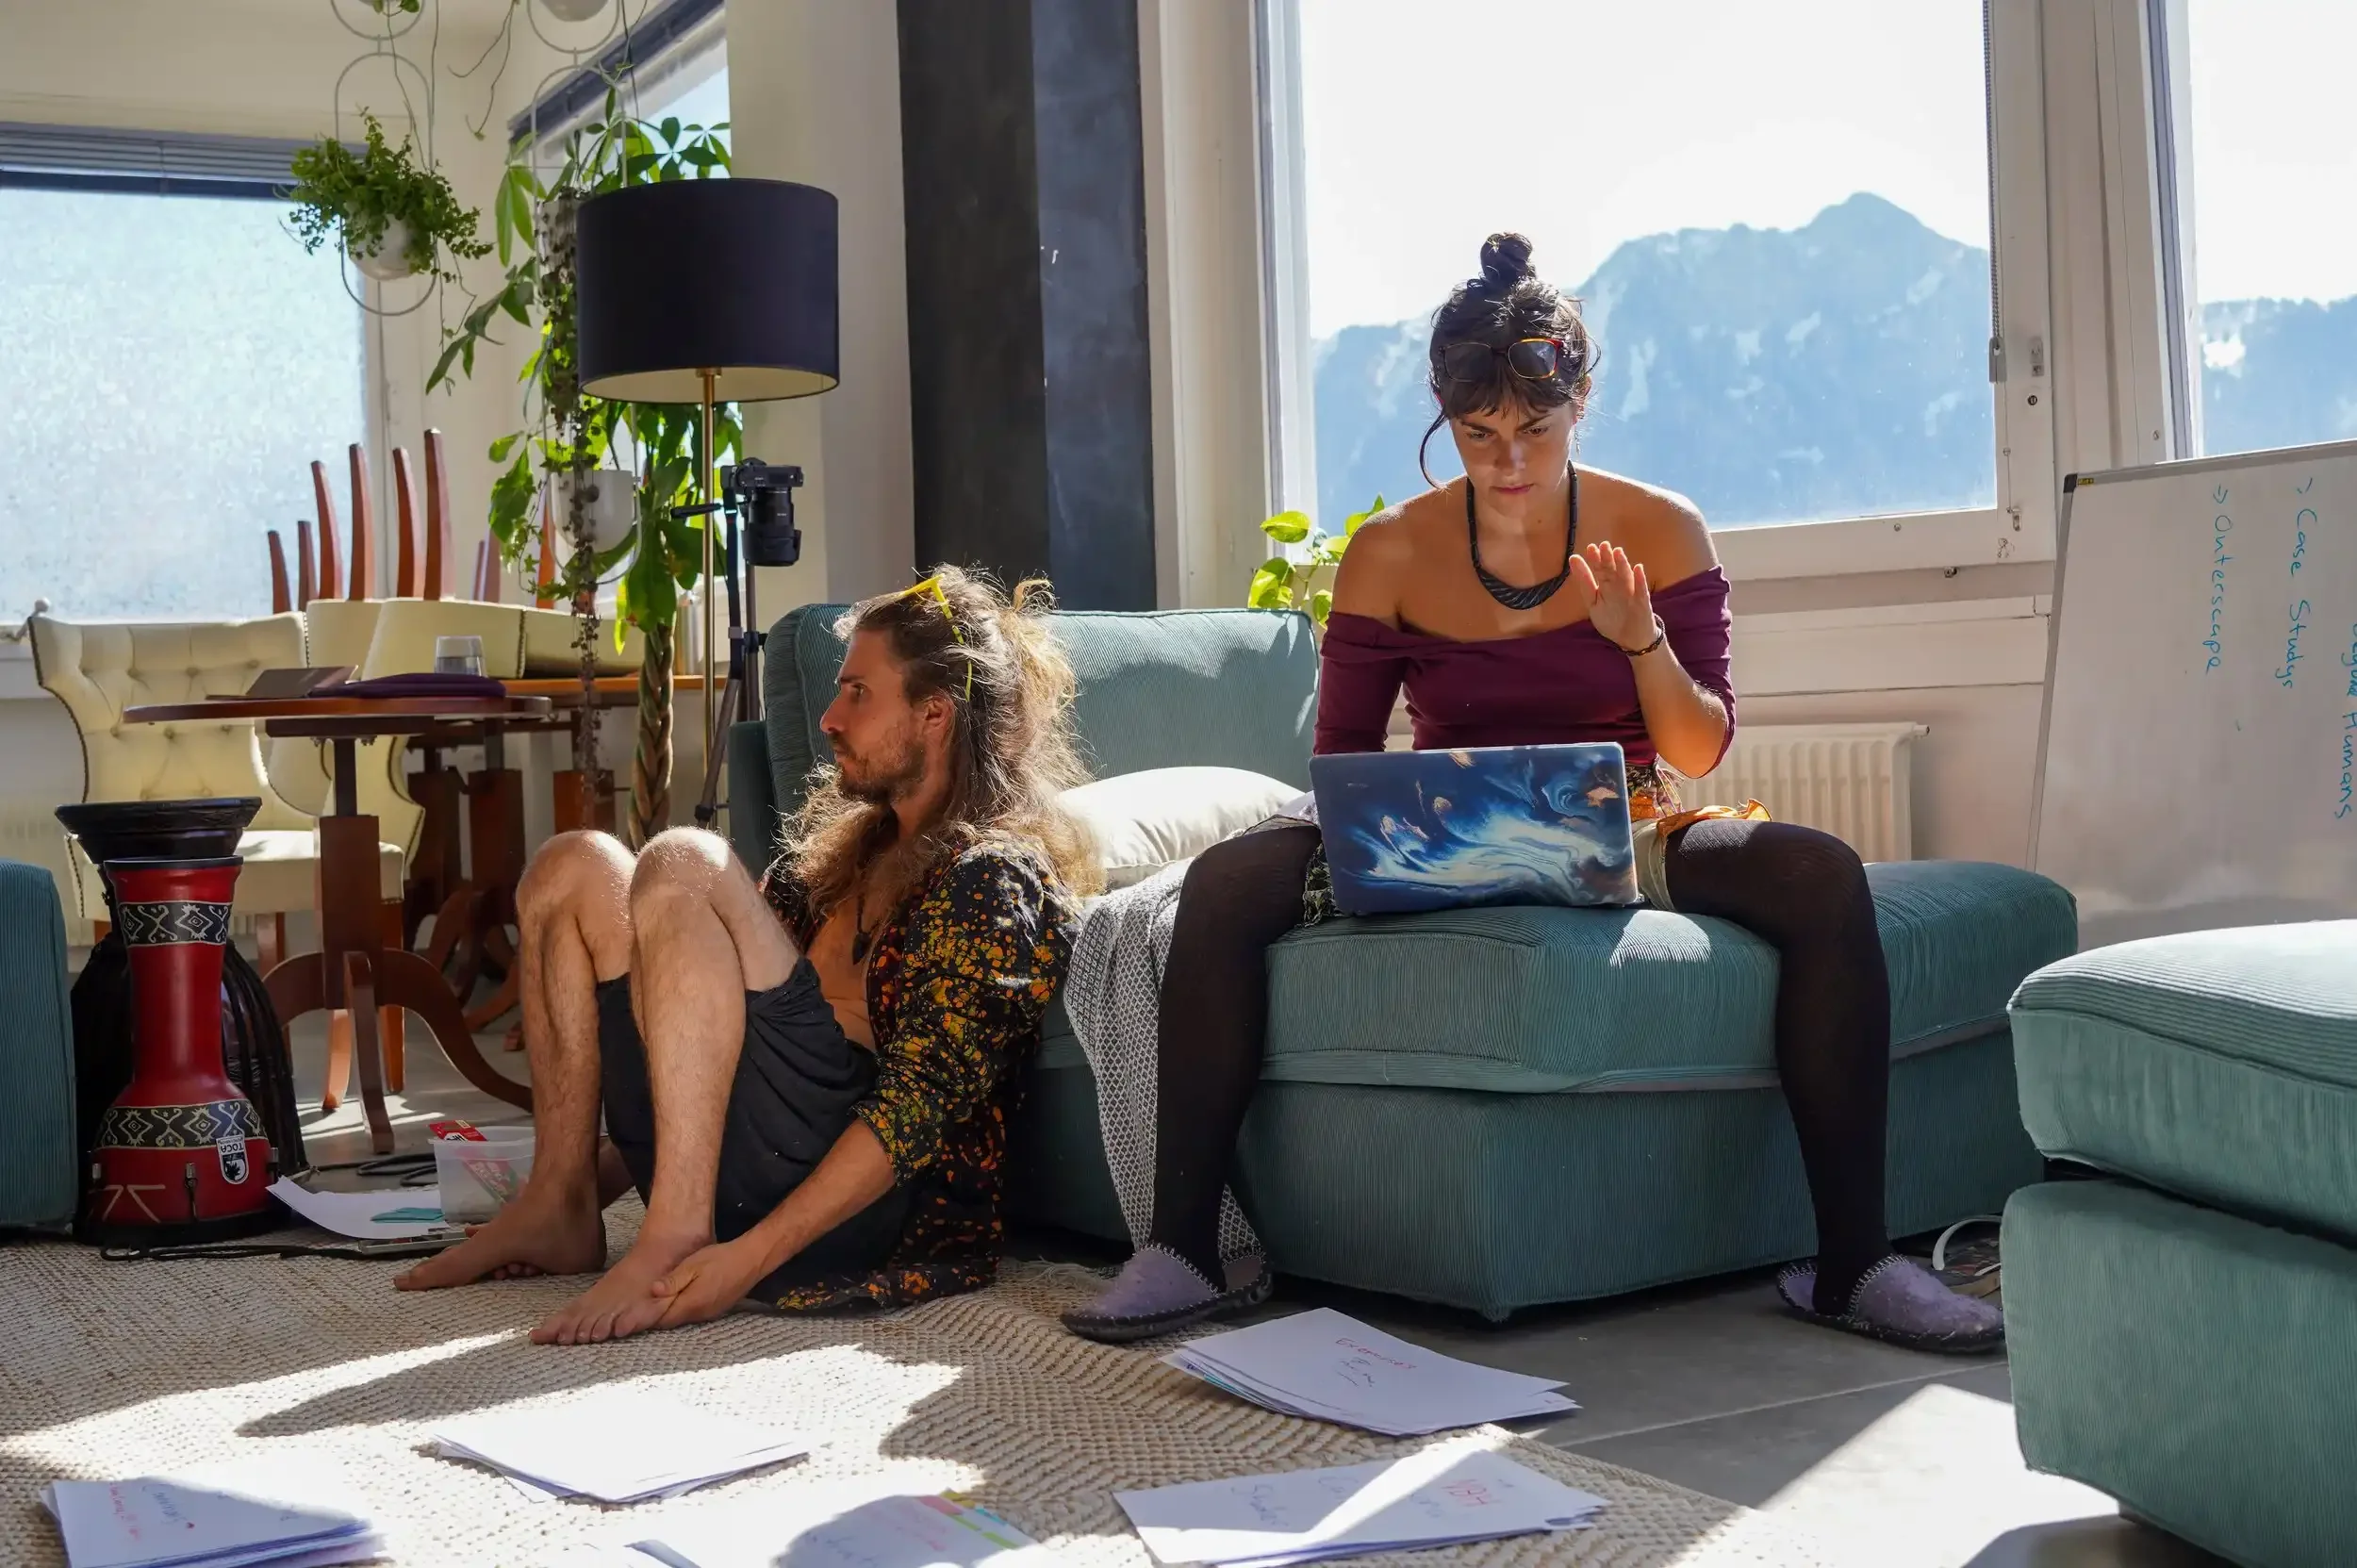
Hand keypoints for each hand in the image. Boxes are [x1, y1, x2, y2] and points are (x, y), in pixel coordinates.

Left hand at [648, 1235, 772, 1328]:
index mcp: (690, 1304)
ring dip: (672, 1313)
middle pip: (672, 1321)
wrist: (751, 1260)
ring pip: (684, 1318)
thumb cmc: (720, 1259)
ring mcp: (710, 1313)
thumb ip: (673, 1281)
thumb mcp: (693, 1265)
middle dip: (659, 1316)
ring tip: (662, 1303)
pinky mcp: (718, 1309)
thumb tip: (652, 1291)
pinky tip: (684, 1299)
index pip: (663, 1319)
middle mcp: (699, 1315)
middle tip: (645, 1308)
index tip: (635, 1314)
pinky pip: (696, 1314)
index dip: (648, 1317)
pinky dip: (685, 1310)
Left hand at [1569, 542, 1656, 651]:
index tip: (1590, 549)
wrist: (1632, 638)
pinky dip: (1640, 580)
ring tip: (1618, 552)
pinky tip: (1638, 569)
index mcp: (1605, 586)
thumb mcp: (1593, 603)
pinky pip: (1641, 590)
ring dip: (1622, 565)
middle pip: (1611, 571)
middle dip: (1607, 559)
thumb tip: (1573, 559)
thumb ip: (1585, 584)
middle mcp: (1617, 586)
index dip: (1593, 561)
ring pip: (1625, 577)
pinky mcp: (1642, 602)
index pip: (1598, 572)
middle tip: (1603, 545)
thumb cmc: (1612, 619)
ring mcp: (1630, 593)